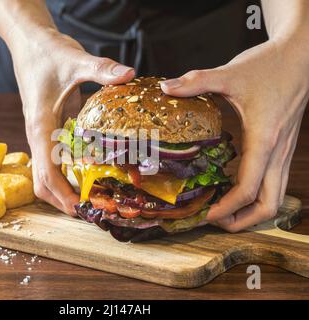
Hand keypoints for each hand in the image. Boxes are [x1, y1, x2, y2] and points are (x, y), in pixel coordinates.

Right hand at [9, 29, 134, 214]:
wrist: (29, 43)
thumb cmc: (47, 53)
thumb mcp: (75, 60)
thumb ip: (101, 69)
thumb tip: (129, 75)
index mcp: (40, 126)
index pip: (46, 171)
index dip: (62, 195)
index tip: (81, 209)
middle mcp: (38, 136)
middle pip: (42, 181)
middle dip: (62, 200)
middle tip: (90, 210)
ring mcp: (43, 135)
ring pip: (48, 173)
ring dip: (66, 189)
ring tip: (93, 198)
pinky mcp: (50, 129)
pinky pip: (56, 159)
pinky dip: (70, 172)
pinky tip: (91, 173)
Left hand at [161, 38, 308, 231]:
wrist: (300, 54)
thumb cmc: (269, 65)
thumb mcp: (230, 74)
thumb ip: (196, 82)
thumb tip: (166, 88)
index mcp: (265, 139)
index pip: (248, 189)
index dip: (227, 209)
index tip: (206, 215)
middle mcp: (278, 152)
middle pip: (270, 205)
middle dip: (244, 220)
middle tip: (216, 220)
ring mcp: (285, 151)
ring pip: (276, 196)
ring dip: (252, 211)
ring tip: (225, 210)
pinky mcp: (284, 147)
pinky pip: (274, 182)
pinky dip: (257, 194)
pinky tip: (234, 186)